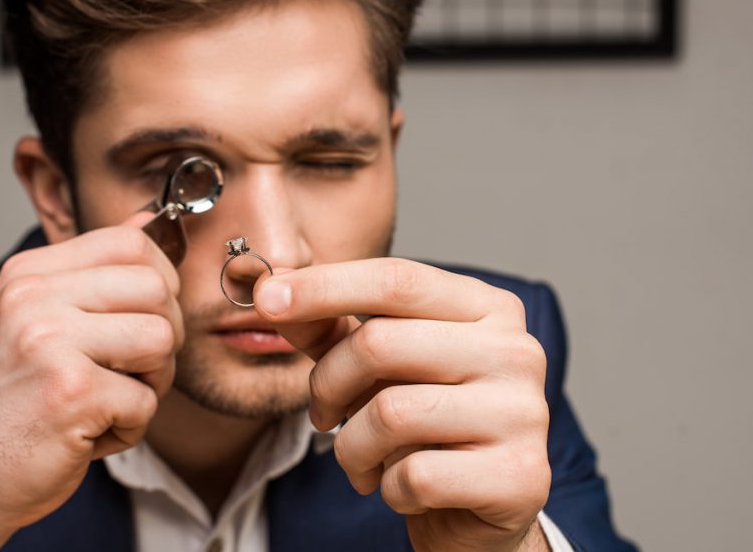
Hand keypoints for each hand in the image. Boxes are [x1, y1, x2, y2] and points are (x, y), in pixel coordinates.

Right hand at [0, 213, 182, 550]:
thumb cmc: (16, 403)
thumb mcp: (42, 321)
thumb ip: (95, 272)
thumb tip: (152, 221)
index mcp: (27, 274)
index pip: (130, 243)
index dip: (159, 283)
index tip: (141, 320)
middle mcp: (32, 298)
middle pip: (156, 289)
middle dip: (163, 337)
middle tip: (129, 371)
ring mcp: (49, 342)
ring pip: (161, 340)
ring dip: (151, 383)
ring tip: (110, 400)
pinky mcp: (70, 392)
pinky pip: (146, 400)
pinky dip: (130, 428)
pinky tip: (89, 433)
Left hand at [254, 258, 550, 551]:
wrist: (475, 509)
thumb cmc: (424, 426)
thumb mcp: (375, 368)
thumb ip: (330, 328)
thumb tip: (271, 290)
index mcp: (488, 309)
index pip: (396, 279)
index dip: (324, 286)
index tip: (266, 297)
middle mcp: (517, 351)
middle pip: (380, 343)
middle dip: (327, 384)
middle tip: (322, 415)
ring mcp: (524, 413)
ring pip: (391, 413)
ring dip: (352, 448)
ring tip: (362, 459)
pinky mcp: (519, 477)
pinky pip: (415, 475)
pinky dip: (388, 488)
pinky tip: (401, 488)